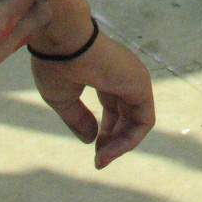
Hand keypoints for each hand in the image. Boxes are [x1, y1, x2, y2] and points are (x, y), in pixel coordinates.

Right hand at [30, 29, 154, 168]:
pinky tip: (109, 150)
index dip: (105, 132)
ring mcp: (134, 79)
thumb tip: (91, 140)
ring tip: (101, 159)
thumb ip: (79, 119)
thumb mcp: (63, 98)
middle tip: (99, 160)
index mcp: (105, 75)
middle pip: (126, 116)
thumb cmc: (57, 64)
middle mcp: (123, 76)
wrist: (62, 41)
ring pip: (137, 121)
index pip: (113, 107)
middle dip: (114, 141)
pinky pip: (143, 121)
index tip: (93, 151)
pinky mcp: (141, 85)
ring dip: (120, 145)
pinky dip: (129, 140)